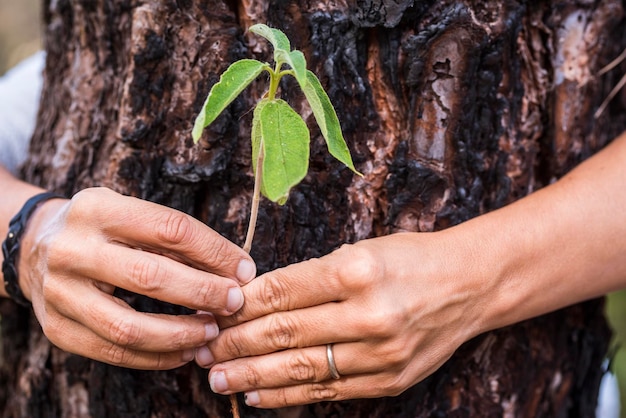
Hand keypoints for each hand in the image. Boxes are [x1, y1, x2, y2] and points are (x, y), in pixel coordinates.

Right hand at [18, 187, 255, 369]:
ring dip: (181, 334)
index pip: (170, 228)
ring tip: (211, 331)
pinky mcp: (56, 329)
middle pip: (150, 277)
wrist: (36, 247)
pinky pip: (114, 353)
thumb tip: (237, 270)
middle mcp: (72, 249)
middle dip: (203, 293)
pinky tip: (184, 351)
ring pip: (130, 327)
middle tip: (235, 303)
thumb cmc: (103, 229)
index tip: (244, 269)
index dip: (214, 251)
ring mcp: (59, 292)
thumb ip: (177, 239)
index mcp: (98, 209)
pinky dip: (156, 357)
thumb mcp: (132, 215)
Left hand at [197, 232, 487, 406]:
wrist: (471, 285)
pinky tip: (256, 394)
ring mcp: (382, 352)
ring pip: (301, 368)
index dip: (241, 304)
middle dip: (236, 343)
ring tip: (216, 378)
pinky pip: (328, 391)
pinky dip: (287, 394)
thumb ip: (311, 277)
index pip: (283, 290)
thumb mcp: (362, 250)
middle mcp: (370, 313)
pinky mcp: (390, 380)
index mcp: (359, 269)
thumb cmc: (411, 259)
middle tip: (203, 349)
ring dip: (251, 375)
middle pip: (285, 332)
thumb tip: (255, 299)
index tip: (213, 310)